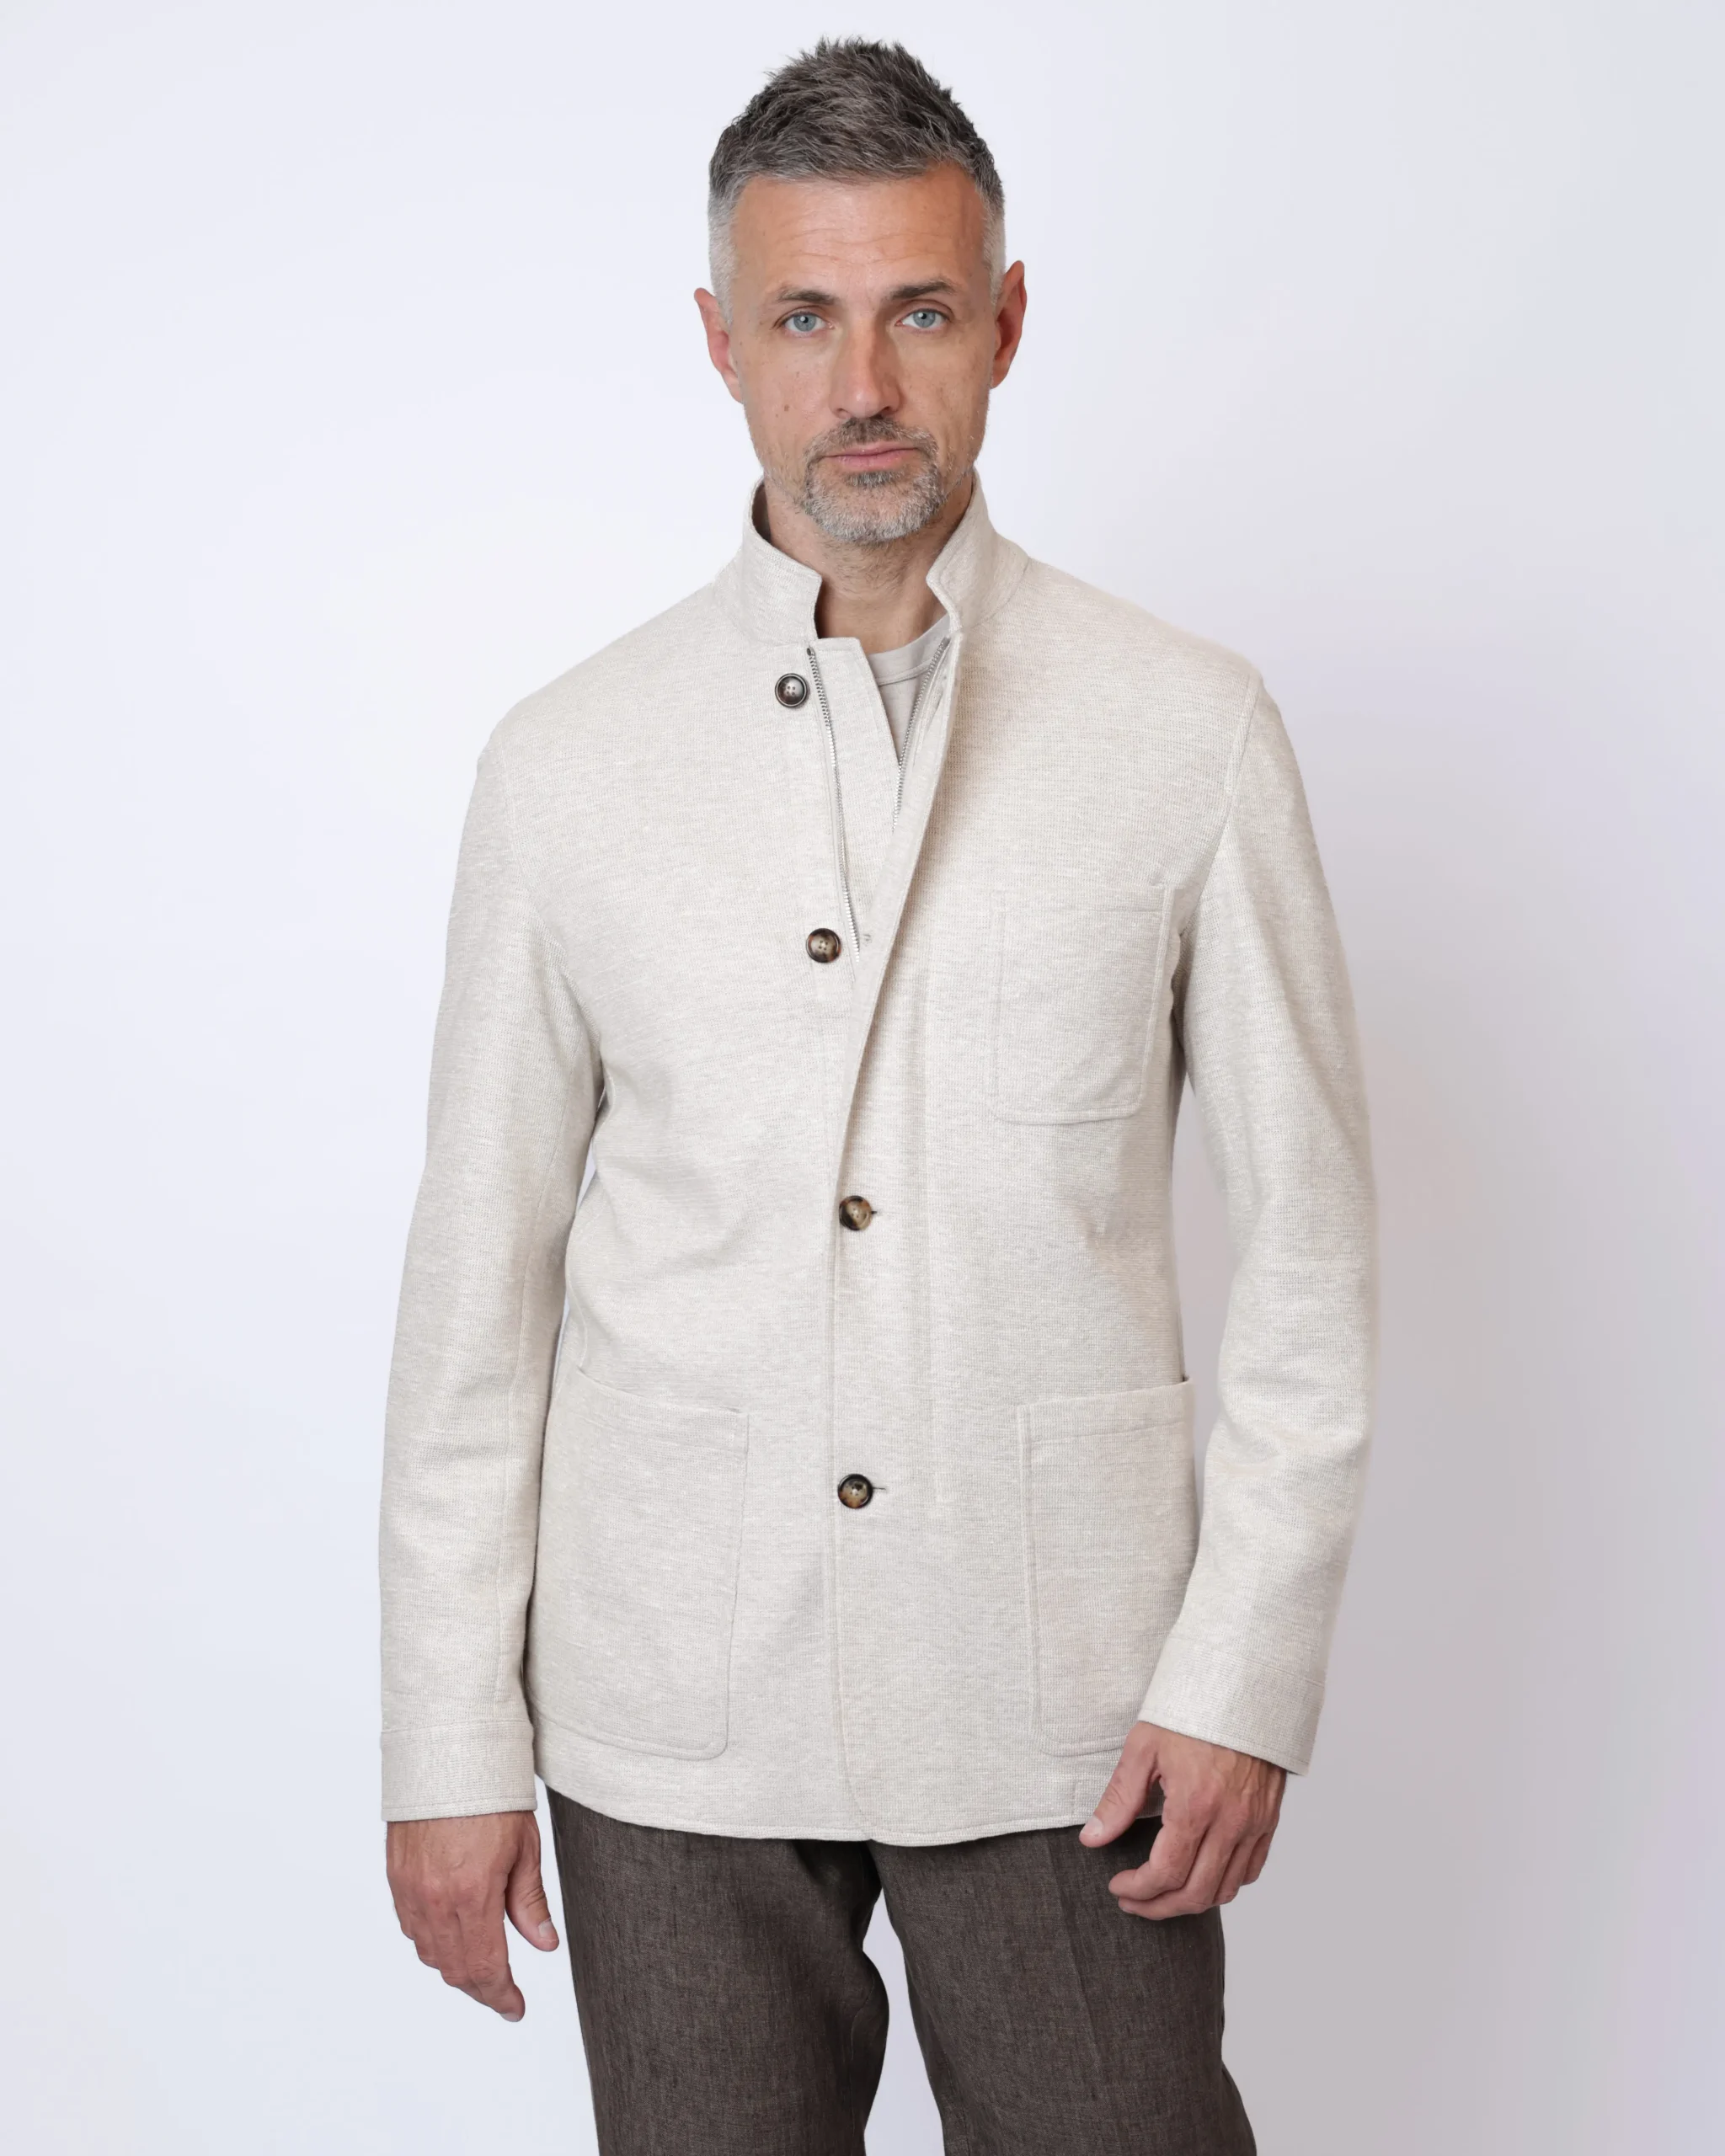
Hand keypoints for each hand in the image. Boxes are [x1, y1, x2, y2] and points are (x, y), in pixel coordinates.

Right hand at [386, 1809, 558, 2018]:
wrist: (447, 1753)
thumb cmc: (491, 1795)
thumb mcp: (524, 1847)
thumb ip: (530, 1902)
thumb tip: (544, 1945)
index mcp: (472, 1895)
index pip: (487, 1967)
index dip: (501, 1996)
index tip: (515, 2009)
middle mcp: (435, 1900)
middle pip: (455, 1969)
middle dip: (481, 1989)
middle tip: (502, 1995)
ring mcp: (411, 1891)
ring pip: (430, 1953)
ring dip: (455, 1968)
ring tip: (481, 1968)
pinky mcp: (396, 1877)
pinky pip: (411, 1927)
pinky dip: (431, 1943)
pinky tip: (450, 1937)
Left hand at [1079, 1721, 1284, 1918]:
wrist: (1243, 1684)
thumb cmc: (1191, 1711)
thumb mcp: (1144, 1747)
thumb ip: (1119, 1799)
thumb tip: (1092, 1839)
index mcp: (1196, 1804)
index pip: (1166, 1873)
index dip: (1138, 1890)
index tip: (1118, 1886)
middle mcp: (1231, 1821)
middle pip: (1196, 1893)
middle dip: (1159, 1907)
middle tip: (1133, 1901)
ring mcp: (1255, 1823)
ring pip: (1226, 1889)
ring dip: (1191, 1902)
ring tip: (1162, 1895)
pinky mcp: (1269, 1818)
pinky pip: (1250, 1870)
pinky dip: (1225, 1884)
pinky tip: (1200, 1875)